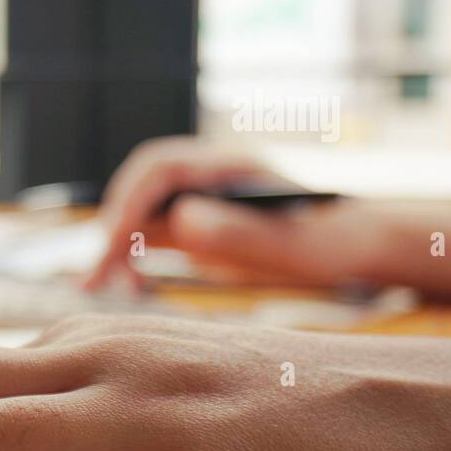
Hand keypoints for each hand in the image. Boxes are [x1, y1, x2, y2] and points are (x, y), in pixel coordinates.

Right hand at [86, 136, 331, 288]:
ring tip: (100, 284)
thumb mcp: (289, 245)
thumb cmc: (328, 243)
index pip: (159, 169)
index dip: (130, 204)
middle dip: (113, 227)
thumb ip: (236, 231)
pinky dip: (130, 254)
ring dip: (115, 243)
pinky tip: (128, 283)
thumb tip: (180, 220)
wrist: (351, 245)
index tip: (114, 246)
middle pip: (139, 186)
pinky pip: (148, 229)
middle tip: (98, 275)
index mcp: (227, 166)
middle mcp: (205, 173)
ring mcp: (198, 195)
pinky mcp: (194, 220)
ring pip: (138, 208)